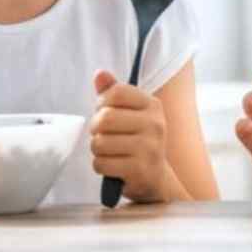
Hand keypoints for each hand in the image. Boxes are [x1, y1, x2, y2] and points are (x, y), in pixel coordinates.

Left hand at [90, 70, 169, 202]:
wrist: (155, 178)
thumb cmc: (137, 141)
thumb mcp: (130, 113)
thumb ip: (113, 92)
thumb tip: (99, 73)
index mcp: (153, 105)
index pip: (117, 92)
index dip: (102, 102)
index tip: (104, 111)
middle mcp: (155, 125)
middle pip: (105, 118)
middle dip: (95, 128)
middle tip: (102, 134)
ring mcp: (149, 148)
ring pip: (100, 143)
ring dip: (97, 149)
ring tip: (109, 151)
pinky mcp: (140, 170)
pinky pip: (101, 164)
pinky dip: (100, 166)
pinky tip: (112, 166)